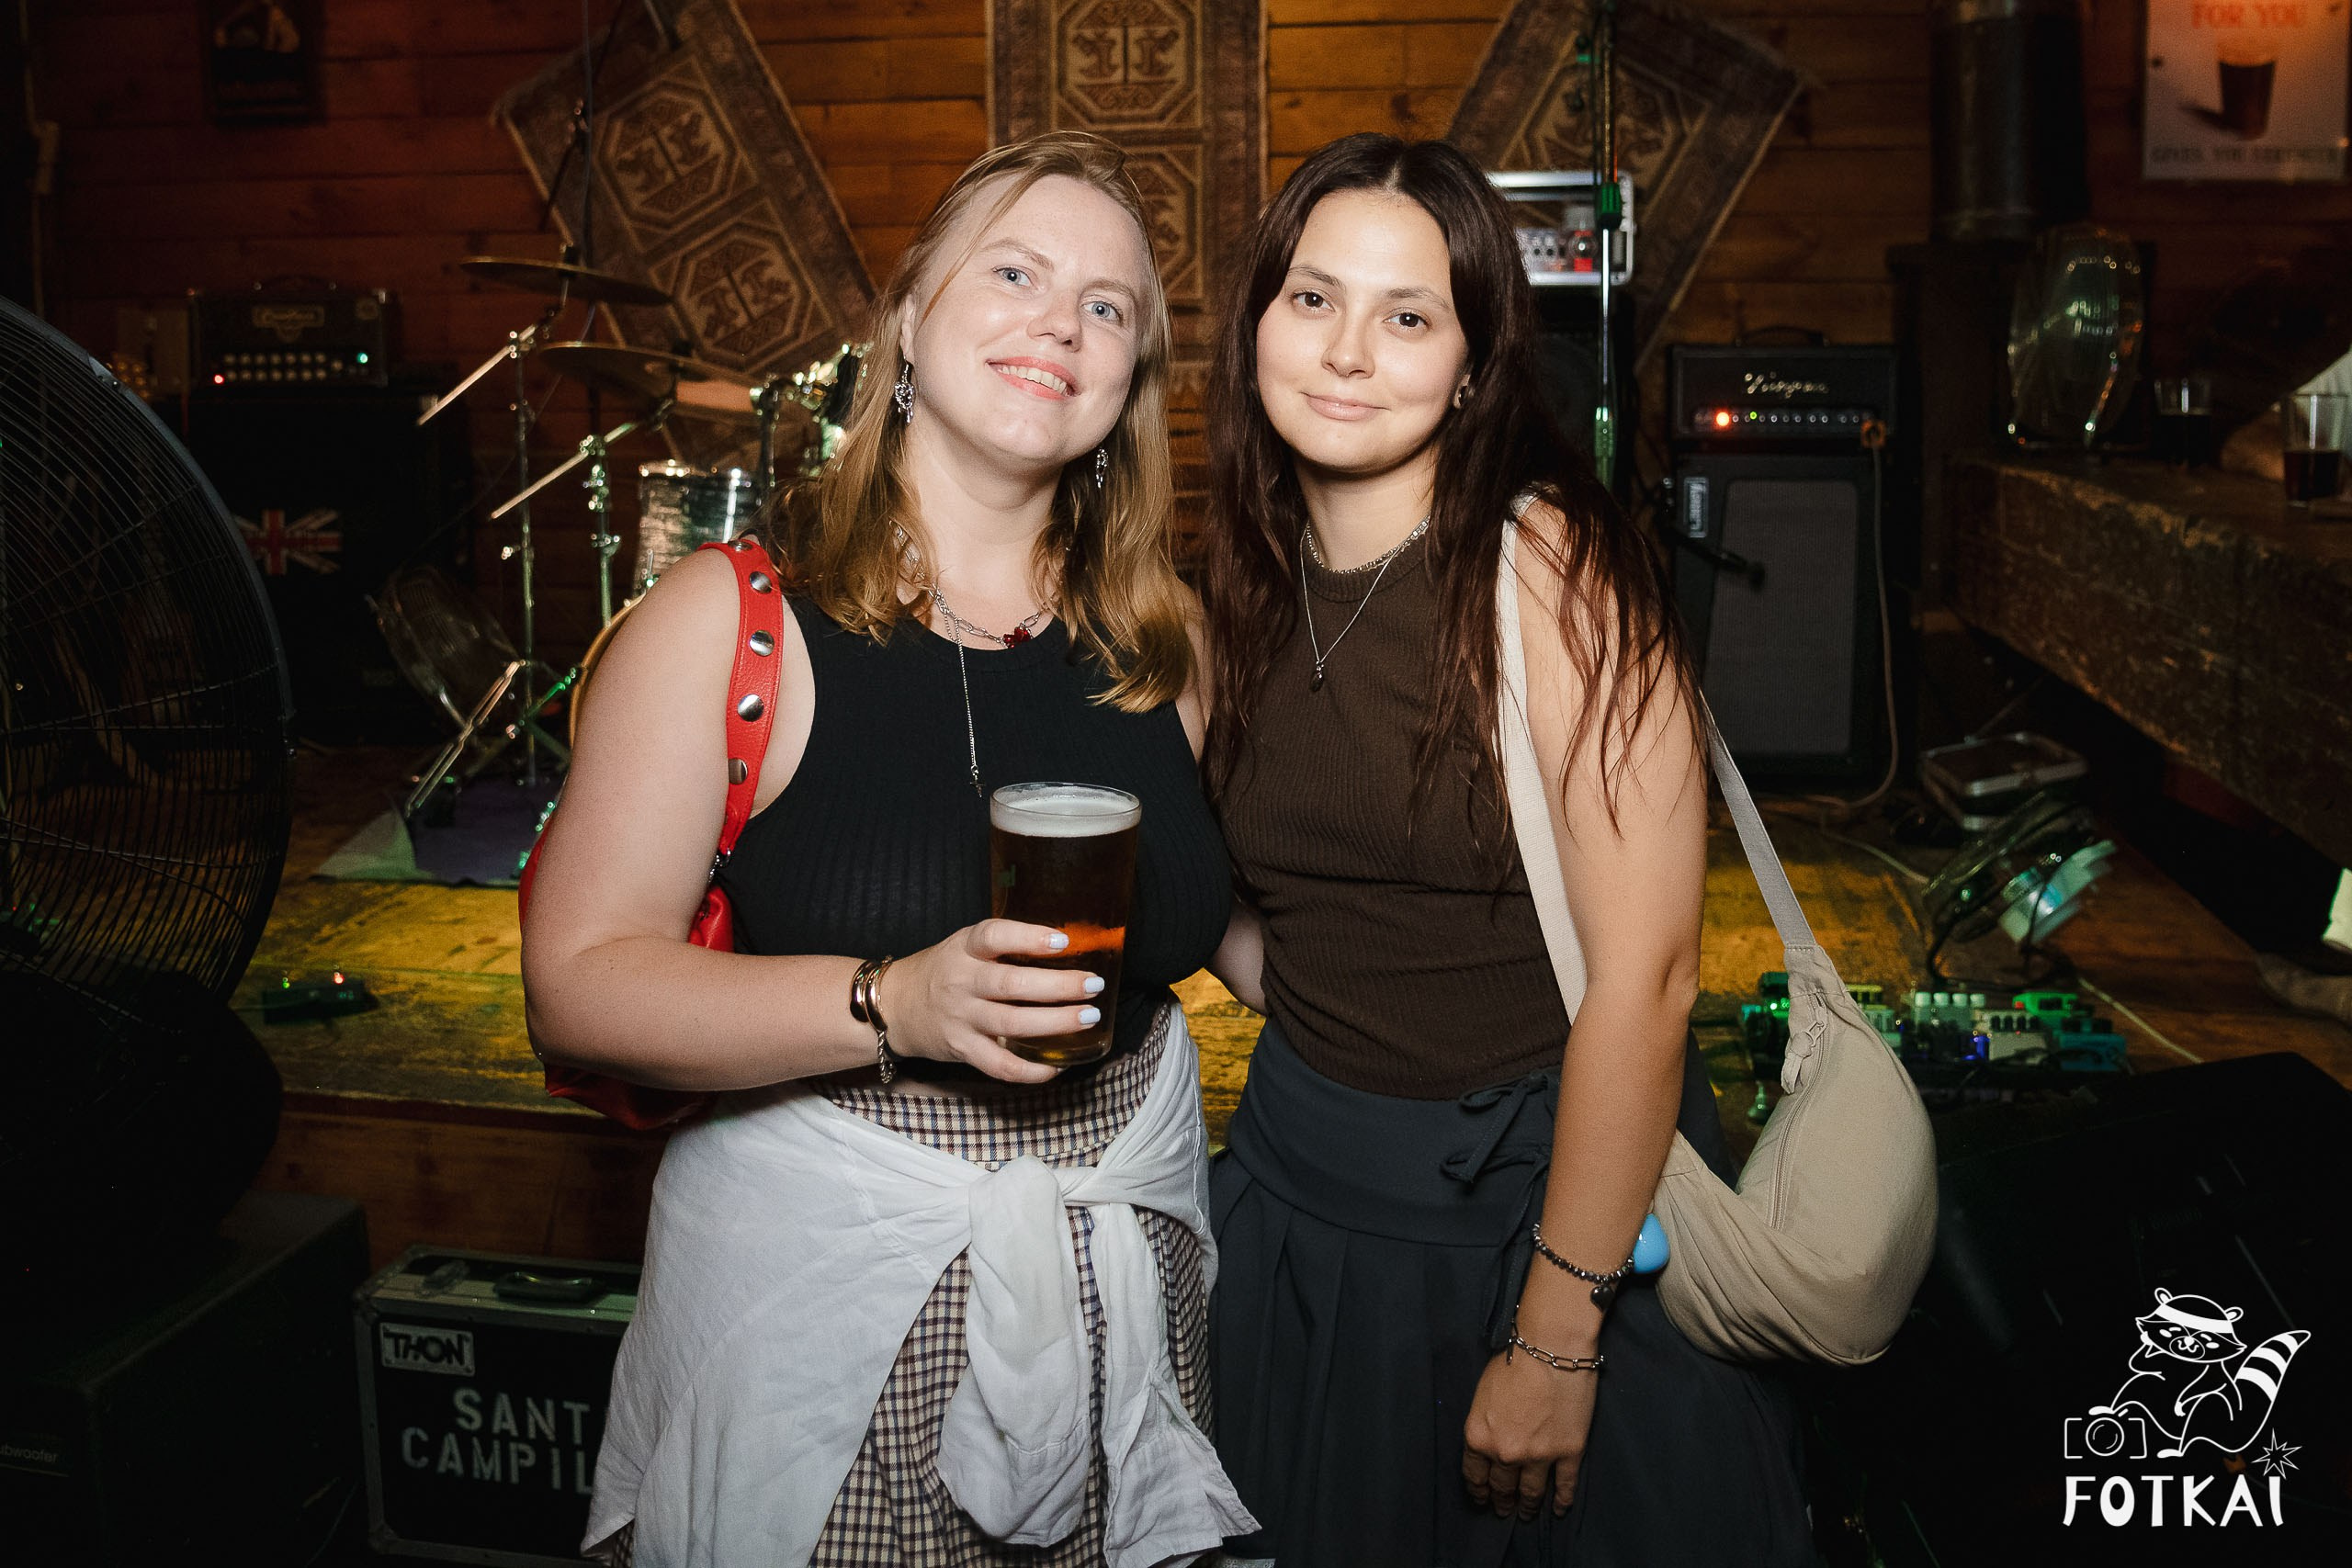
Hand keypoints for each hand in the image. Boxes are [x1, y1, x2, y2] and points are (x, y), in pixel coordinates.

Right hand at [875, 919, 1103, 1083]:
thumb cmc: (943, 971)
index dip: (1029, 938)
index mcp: (963, 949)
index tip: (1063, 940)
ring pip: (1013, 1025)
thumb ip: (1004, 947)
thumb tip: (1067, 946)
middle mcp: (961, 982)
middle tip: (1094, 985)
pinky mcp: (962, 1049)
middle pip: (1013, 985)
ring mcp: (961, 1018)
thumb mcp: (964, 946)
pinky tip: (1059, 1064)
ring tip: (1088, 1018)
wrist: (895, 1006)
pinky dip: (1032, 1069)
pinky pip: (1001, 1066)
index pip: (994, 937)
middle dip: (1060, 987)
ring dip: (1056, 1023)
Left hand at [1461, 1342, 1598, 1519]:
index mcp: (1479, 1436)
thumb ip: (1485, 1423)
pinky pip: (1563, 1486)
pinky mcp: (1569, 1452)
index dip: (1478, 1491)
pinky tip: (1558, 1510)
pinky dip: (1561, 1501)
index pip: (1474, 1474)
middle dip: (1502, 1501)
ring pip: (1531, 1492)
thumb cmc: (1515, 1359)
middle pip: (1502, 1487)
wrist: (1551, 1346)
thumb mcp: (1483, 1393)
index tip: (1482, 1499)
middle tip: (1504, 1510)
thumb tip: (1491, 1439)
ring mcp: (1539, 1456)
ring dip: (1528, 1506)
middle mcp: (1506, 1452)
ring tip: (1526, 1514)